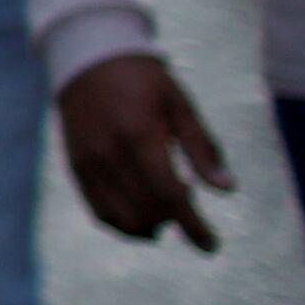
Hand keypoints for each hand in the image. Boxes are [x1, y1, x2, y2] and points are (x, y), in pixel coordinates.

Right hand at [56, 51, 232, 251]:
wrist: (87, 58)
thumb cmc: (143, 80)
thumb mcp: (180, 104)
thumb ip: (202, 148)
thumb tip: (228, 190)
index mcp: (140, 136)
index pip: (170, 196)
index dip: (194, 226)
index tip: (212, 246)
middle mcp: (110, 154)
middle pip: (149, 212)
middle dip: (175, 220)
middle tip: (187, 198)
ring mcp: (88, 163)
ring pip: (123, 220)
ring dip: (151, 225)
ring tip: (164, 206)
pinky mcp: (76, 167)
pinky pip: (100, 212)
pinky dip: (124, 223)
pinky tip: (141, 212)